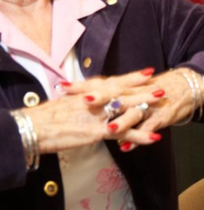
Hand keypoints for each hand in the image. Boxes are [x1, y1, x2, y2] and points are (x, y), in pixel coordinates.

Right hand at [30, 69, 162, 153]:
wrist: (32, 128)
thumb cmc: (44, 119)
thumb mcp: (65, 104)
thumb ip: (79, 101)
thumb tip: (87, 100)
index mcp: (87, 93)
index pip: (114, 82)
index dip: (131, 78)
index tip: (148, 72)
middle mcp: (95, 101)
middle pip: (125, 92)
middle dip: (144, 89)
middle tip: (162, 85)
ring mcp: (98, 115)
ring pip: (128, 108)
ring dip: (147, 106)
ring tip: (164, 103)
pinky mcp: (98, 132)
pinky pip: (124, 133)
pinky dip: (140, 136)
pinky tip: (154, 137)